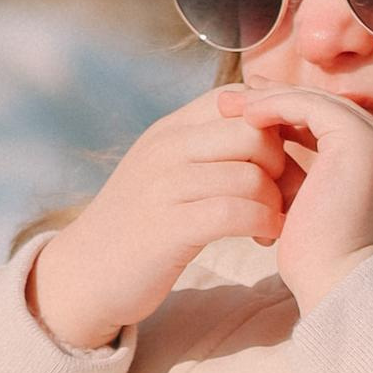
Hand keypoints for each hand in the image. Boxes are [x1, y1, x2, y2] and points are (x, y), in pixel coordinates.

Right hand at [26, 95, 296, 350]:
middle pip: (253, 130)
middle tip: (289, 195)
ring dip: (277, 202)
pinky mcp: (168, 228)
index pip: (239, 97)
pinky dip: (262, 225)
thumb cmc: (139, 226)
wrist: (83, 274)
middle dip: (285, 163)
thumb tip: (264, 129)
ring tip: (274, 223)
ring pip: (250, 173)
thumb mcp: (166, 172)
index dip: (275, 122)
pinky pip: (235, 213)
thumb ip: (204, 147)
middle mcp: (166, 148)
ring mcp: (164, 186)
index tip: (287, 157)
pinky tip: (263, 239)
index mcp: (169, 129)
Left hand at [234, 83, 372, 315]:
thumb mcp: (312, 217)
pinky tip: (243, 115)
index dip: (290, 118)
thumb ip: (303, 187)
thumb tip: (270, 171)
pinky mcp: (359, 141)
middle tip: (232, 101)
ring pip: (318, 103)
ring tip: (227, 104)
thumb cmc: (322, 270)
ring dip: (270, 100)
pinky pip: (310, 107)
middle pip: (327, 110)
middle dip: (277, 101)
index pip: (333, 129)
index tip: (248, 119)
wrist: (342, 289)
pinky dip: (274, 106)